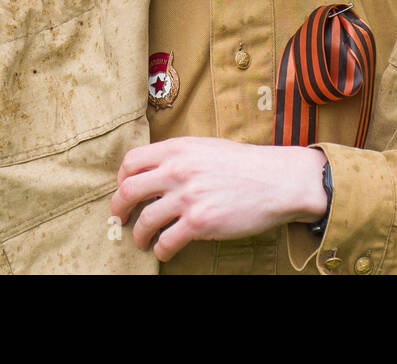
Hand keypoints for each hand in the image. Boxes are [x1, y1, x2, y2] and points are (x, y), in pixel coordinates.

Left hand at [110, 137, 327, 261]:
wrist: (277, 180)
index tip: (125, 190)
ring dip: (138, 235)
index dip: (122, 180)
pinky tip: (164, 250)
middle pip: (129, 191)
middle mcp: (178, 171)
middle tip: (120, 218)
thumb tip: (155, 170)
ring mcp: (187, 197)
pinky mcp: (200, 222)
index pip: (131, 162)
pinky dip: (160, 249)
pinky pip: (166, 241)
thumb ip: (179, 155)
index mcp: (177, 149)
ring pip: (144, 221)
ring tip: (141, 240)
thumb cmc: (245, 164)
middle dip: (119, 208)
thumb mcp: (207, 147)